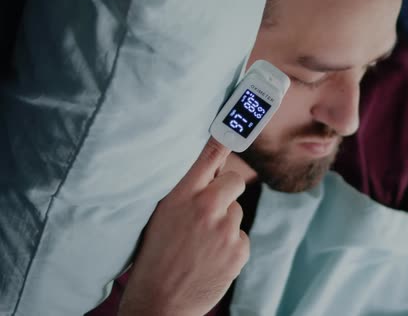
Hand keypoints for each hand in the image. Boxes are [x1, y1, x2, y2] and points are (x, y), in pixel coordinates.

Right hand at [118, 137, 249, 315]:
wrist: (160, 302)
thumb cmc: (154, 257)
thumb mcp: (159, 215)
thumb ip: (184, 191)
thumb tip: (210, 170)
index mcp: (180, 195)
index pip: (209, 156)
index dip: (227, 137)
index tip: (240, 120)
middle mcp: (206, 206)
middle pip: (235, 180)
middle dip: (227, 191)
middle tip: (210, 209)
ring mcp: (225, 229)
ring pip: (237, 211)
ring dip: (225, 223)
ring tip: (202, 244)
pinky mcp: (239, 250)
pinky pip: (242, 236)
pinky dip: (231, 245)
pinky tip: (211, 258)